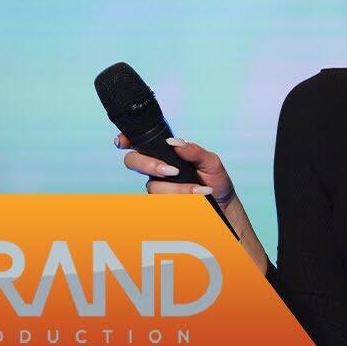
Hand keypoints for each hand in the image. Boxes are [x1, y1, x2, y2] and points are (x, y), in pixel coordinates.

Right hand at [114, 133, 235, 206]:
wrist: (224, 206)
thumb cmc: (215, 180)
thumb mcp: (211, 162)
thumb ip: (194, 151)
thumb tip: (174, 142)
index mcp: (166, 153)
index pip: (140, 143)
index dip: (126, 139)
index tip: (122, 142)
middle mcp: (156, 169)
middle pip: (133, 161)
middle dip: (149, 165)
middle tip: (173, 171)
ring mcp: (157, 187)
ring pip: (152, 187)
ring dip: (178, 189)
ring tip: (200, 190)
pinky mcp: (162, 204)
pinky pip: (161, 202)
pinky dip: (183, 200)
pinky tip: (198, 198)